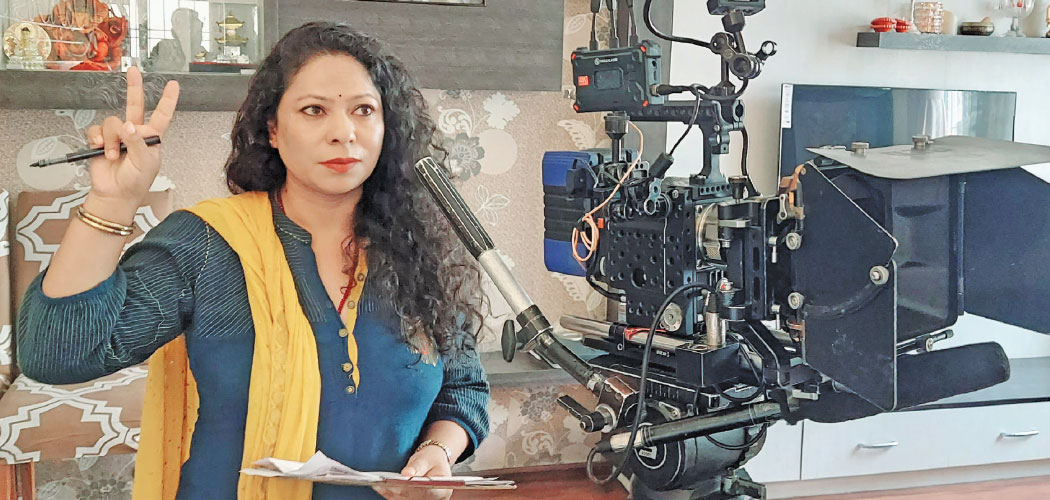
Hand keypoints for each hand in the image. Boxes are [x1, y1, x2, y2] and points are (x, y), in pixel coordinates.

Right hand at [85, 66, 179, 207]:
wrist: (115, 194)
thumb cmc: (135, 182)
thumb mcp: (144, 163)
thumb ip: (137, 142)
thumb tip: (128, 125)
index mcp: (152, 137)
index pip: (162, 115)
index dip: (168, 100)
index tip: (173, 85)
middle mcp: (135, 132)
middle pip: (135, 105)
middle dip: (134, 87)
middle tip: (133, 71)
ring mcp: (118, 135)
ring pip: (112, 121)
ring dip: (111, 139)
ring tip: (113, 155)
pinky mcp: (101, 140)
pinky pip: (96, 129)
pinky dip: (97, 139)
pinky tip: (100, 149)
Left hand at [373, 446, 452, 499]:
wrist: (433, 462)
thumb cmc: (430, 459)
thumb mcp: (425, 459)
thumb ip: (417, 467)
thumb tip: (406, 474)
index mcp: (443, 489)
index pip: (427, 492)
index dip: (413, 489)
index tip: (400, 483)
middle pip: (415, 499)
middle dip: (399, 492)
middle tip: (385, 485)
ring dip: (393, 494)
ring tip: (380, 486)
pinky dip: (391, 495)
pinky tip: (382, 489)